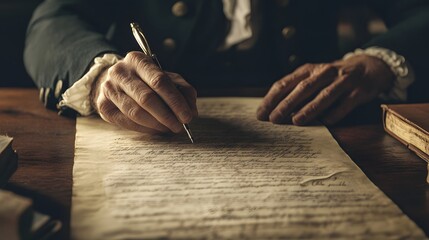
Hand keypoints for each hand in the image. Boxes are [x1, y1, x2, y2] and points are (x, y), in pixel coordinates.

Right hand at [91, 51, 197, 133]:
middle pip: (147, 98)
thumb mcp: (166, 77)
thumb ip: (182, 90)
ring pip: (136, 112)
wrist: (114, 81)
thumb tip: (192, 112)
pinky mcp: (103, 106)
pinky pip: (126, 122)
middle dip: (167, 115)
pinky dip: (145, 129)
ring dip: (156, 125)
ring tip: (169, 128)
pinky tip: (155, 129)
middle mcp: (120, 72)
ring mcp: (108, 89)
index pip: (159, 81)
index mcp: (138, 60)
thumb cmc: (145, 80)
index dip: (175, 101)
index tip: (187, 116)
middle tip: (179, 126)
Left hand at [257, 54, 394, 124]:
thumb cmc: (331, 78)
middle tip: (274, 119)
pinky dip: (335, 113)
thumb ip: (295, 91)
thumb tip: (273, 110)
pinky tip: (326, 122)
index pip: (285, 83)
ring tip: (296, 121)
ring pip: (324, 95)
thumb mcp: (312, 78)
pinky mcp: (358, 91)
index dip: (272, 98)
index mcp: (308, 70)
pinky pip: (345, 103)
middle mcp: (324, 72)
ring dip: (309, 109)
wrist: (367, 67)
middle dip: (286, 104)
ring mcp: (343, 81)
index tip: (261, 113)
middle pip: (303, 88)